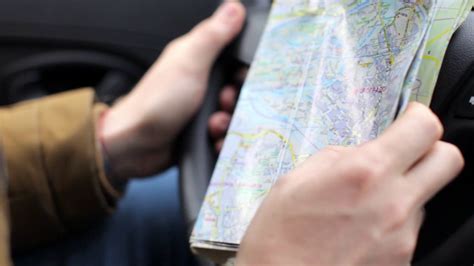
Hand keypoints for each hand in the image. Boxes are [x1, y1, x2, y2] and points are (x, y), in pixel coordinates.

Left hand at [98, 2, 245, 179]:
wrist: (135, 146)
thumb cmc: (156, 102)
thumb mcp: (189, 63)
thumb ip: (213, 36)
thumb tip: (234, 8)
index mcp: (198, 59)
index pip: (235, 58)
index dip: (245, 69)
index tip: (242, 79)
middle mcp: (201, 83)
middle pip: (238, 89)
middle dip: (236, 101)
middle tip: (222, 103)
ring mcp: (201, 108)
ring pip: (233, 114)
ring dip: (228, 123)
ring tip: (212, 125)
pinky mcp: (201, 130)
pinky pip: (224, 134)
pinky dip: (222, 139)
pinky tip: (212, 139)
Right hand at [237, 103, 463, 265]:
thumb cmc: (279, 237)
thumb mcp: (296, 180)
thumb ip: (338, 158)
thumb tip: (359, 153)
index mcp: (364, 172)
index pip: (424, 128)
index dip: (418, 117)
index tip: (408, 120)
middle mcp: (393, 203)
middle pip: (449, 160)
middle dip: (431, 150)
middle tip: (404, 154)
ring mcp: (403, 238)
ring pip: (426, 198)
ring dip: (404, 192)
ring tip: (363, 205)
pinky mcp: (402, 262)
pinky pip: (409, 230)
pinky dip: (392, 223)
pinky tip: (360, 230)